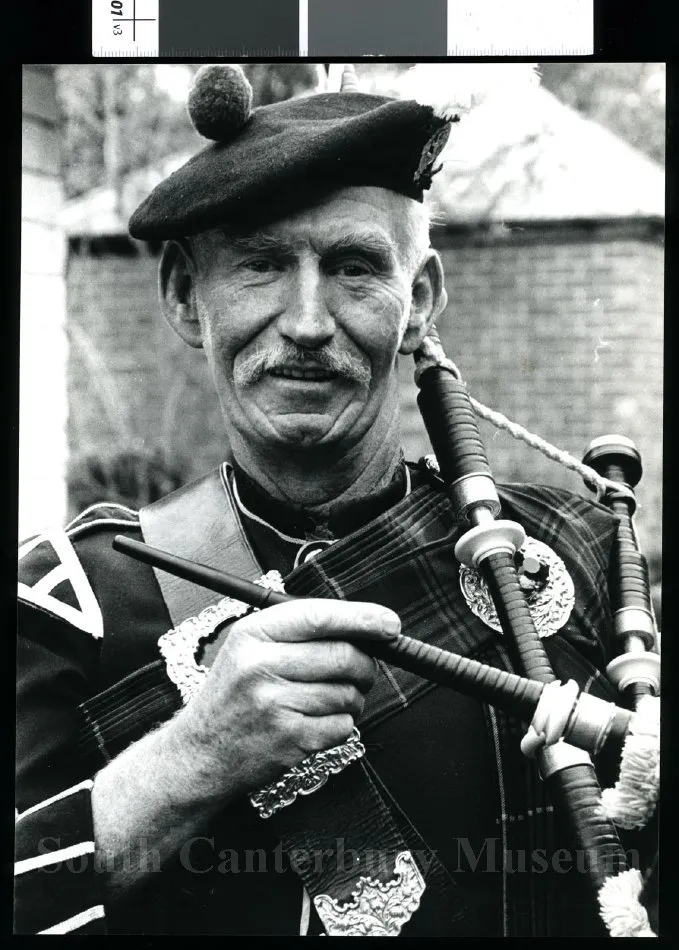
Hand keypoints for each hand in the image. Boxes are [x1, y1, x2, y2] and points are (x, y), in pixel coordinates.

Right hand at [169, 599, 399, 800]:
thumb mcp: (249, 647)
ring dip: (352, 697)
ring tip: (327, 699)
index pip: (318, 617)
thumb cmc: (233, 694)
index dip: (362, 618)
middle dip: (365, 664)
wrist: (201, 753)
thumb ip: (298, 630)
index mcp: (253, 634)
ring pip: (348, 693)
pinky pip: (343, 726)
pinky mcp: (290, 741)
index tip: (389, 624)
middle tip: (361, 669)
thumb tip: (365, 625)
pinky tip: (317, 722)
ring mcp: (275, 706)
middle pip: (343, 656)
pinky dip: (341, 724)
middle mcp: (260, 667)